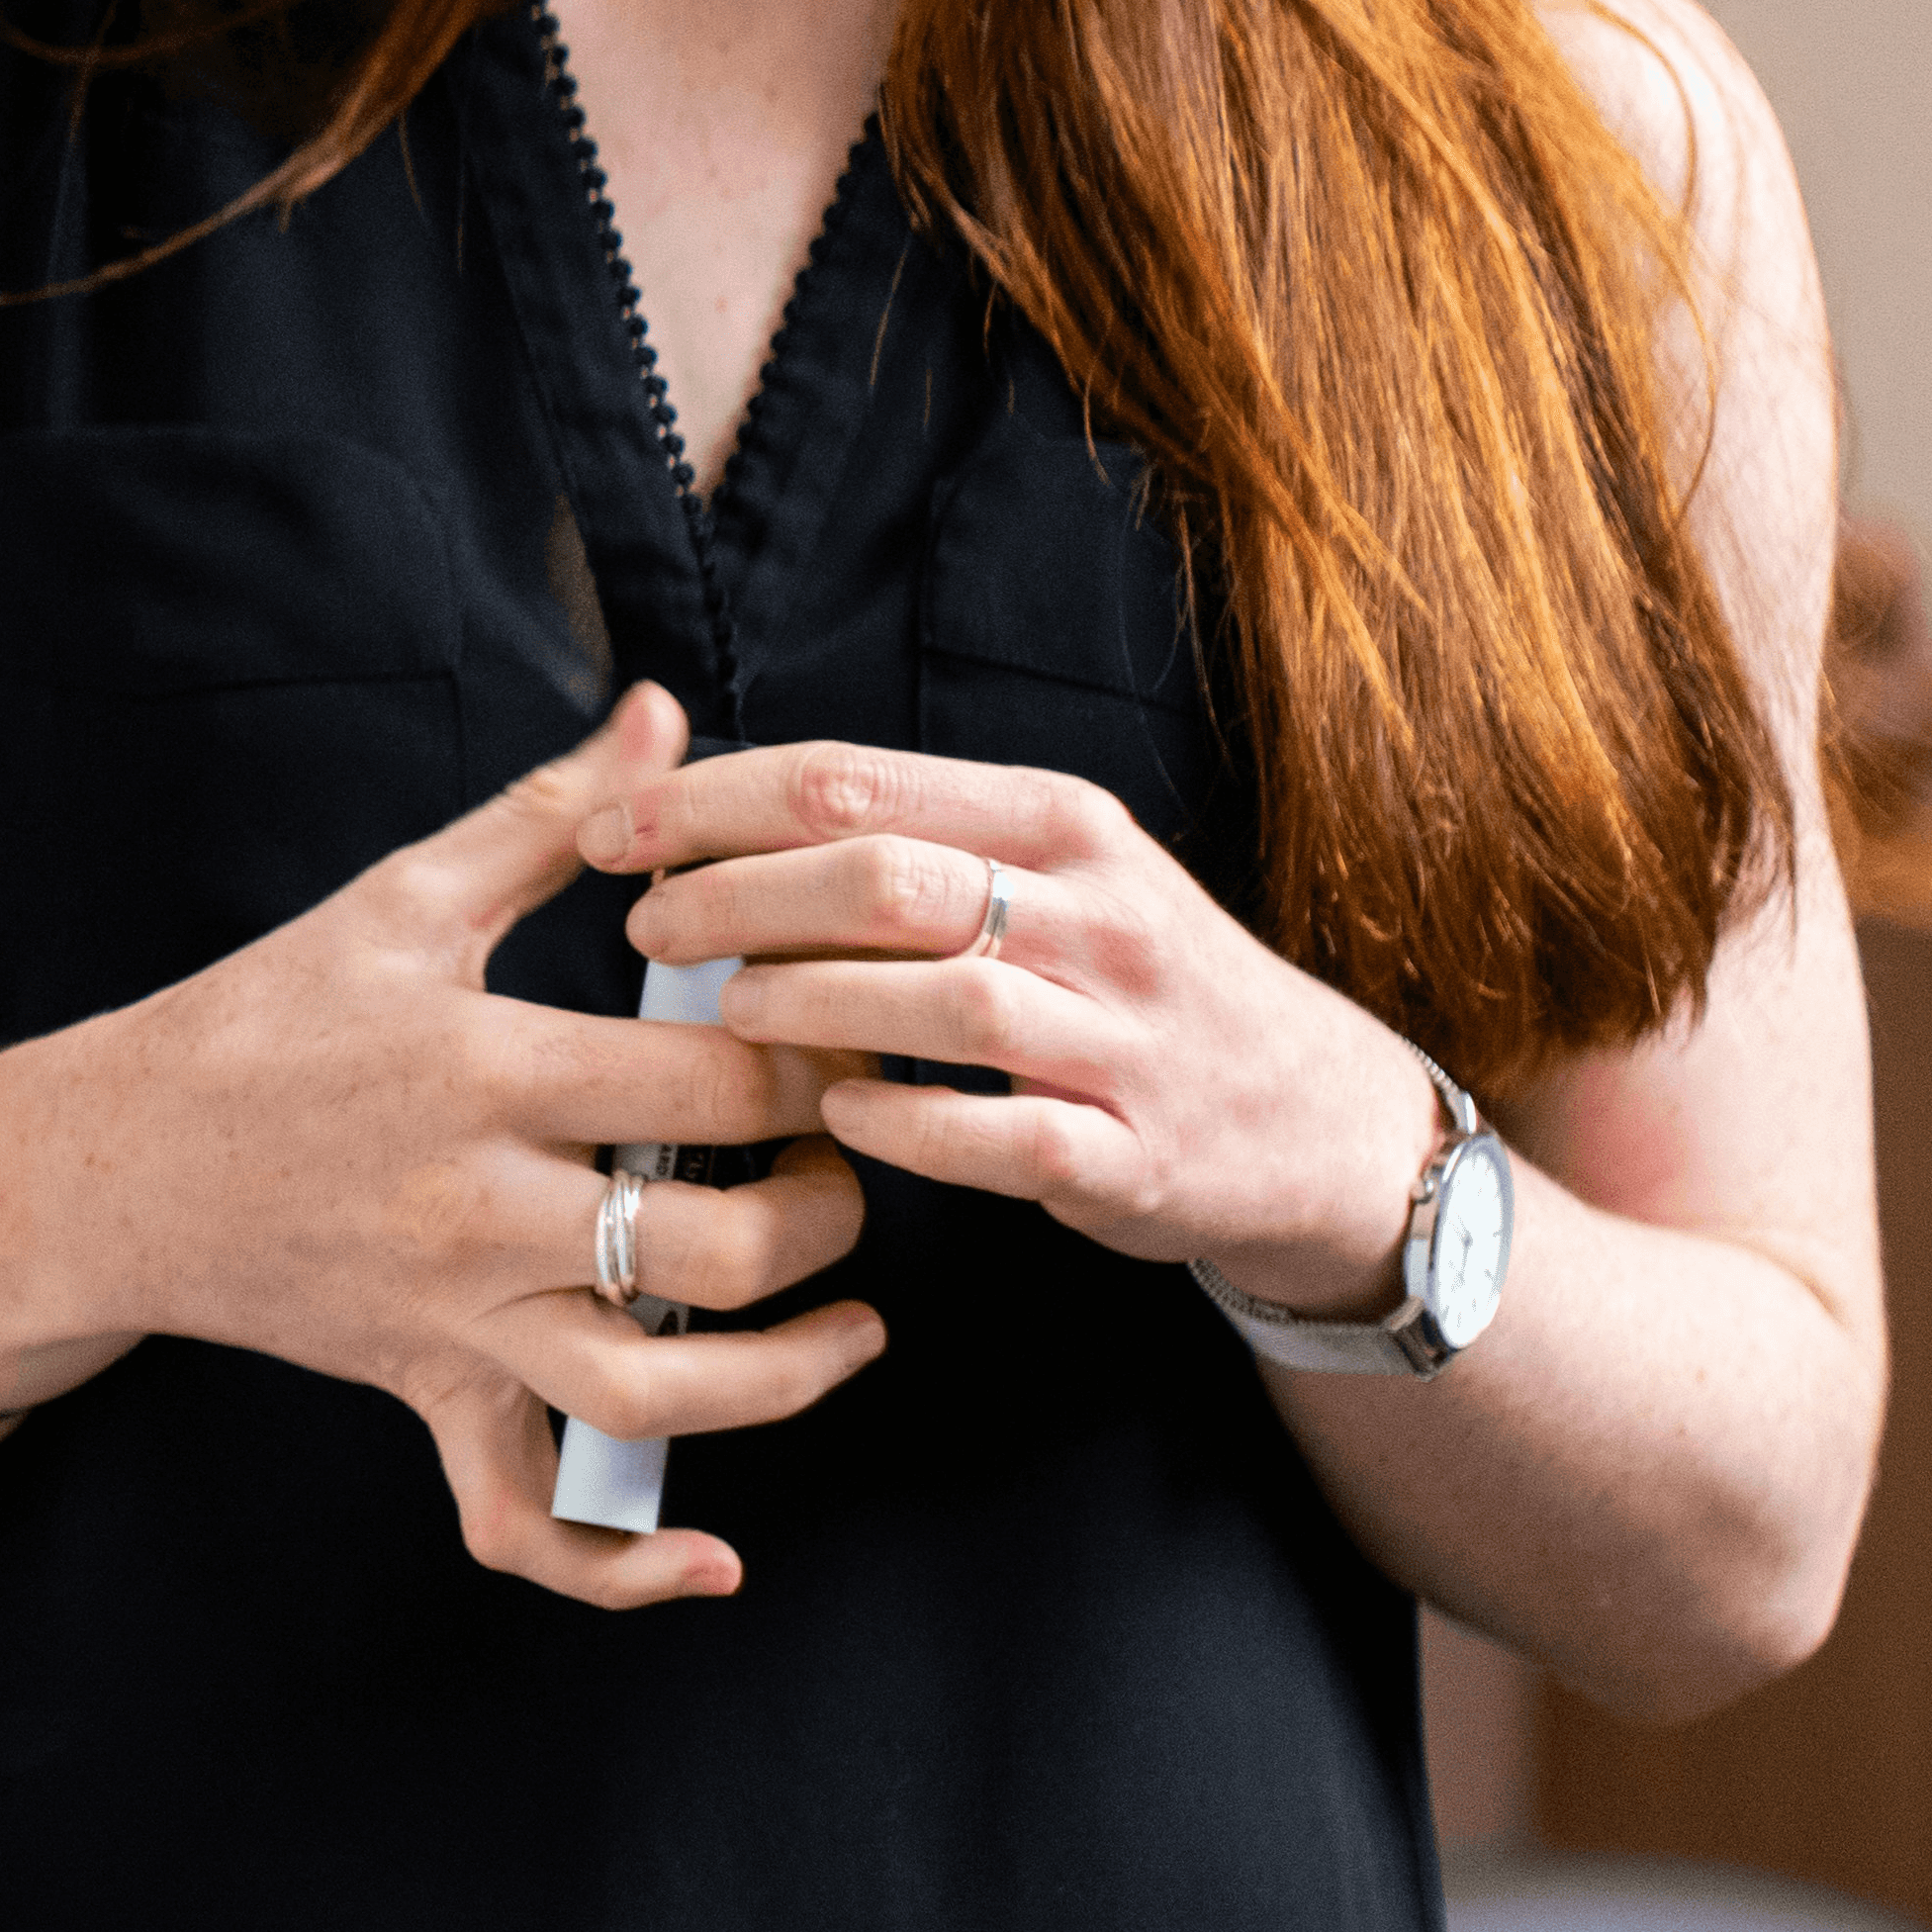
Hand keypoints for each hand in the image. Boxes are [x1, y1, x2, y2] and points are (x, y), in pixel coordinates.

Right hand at [105, 685, 878, 1607]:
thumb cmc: (267, 1016)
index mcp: (487, 1071)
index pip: (713, 1087)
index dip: (820, 1066)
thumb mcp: (404, 896)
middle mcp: (480, 1212)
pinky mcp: (429, 1398)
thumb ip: (553, 814)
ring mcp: (456, 1323)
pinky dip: (619, 1569)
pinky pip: (523, 1522)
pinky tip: (712, 1561)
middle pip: (715, 1252)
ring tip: (856, 1324)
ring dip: (786, 1379)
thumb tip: (664, 713)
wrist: (114, 1164)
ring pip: (652, 1399)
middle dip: (828, 1212)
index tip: (860, 1033)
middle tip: (857, 1161)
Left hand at [579, 740, 1441, 1312]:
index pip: (856, 781)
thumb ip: (912, 840)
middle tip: (647, 921)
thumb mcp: (1054, 873)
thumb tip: (719, 811)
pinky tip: (836, 1115)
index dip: (716, 799)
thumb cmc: (1134, 984)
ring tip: (726, 1012)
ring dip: (810, 1000)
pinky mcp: (1129, 1150)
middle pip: (884, 874)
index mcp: (1056, 821)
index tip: (616, 827)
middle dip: (739, 892)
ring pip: (943, 995)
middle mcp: (1095, 910)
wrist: (1314, 1118)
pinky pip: (1003, 1132)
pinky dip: (908, 1123)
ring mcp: (1119, 1034)